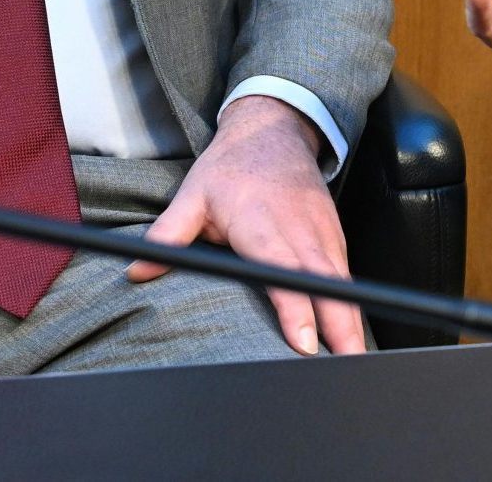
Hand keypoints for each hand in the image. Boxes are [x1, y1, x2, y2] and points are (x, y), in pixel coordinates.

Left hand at [127, 95, 360, 355]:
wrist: (273, 127)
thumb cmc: (231, 166)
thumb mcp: (192, 195)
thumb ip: (167, 235)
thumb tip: (137, 271)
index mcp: (260, 222)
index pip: (283, 270)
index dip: (295, 307)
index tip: (303, 341)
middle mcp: (298, 228)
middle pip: (325, 282)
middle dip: (340, 324)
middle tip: (346, 363)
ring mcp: (321, 230)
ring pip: (342, 279)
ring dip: (351, 319)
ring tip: (354, 357)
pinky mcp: (334, 232)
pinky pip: (346, 271)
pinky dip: (352, 302)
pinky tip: (351, 332)